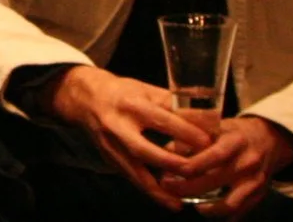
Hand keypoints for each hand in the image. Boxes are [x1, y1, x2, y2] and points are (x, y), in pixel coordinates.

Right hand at [44, 66, 210, 209]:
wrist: (84, 98)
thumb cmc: (122, 92)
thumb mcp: (145, 89)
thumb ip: (172, 105)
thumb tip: (204, 120)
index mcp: (131, 104)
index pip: (162, 120)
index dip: (186, 132)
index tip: (209, 143)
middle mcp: (118, 126)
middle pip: (144, 150)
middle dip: (171, 163)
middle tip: (195, 172)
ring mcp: (110, 145)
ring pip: (134, 170)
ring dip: (158, 189)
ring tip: (179, 202)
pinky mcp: (109, 158)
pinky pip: (131, 177)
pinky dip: (149, 190)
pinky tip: (167, 200)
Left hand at [160, 116, 292, 216]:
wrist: (269, 139)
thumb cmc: (234, 131)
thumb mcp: (215, 124)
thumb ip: (190, 134)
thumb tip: (166, 151)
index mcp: (235, 141)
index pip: (214, 156)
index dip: (191, 166)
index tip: (170, 171)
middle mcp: (247, 162)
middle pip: (216, 182)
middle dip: (187, 188)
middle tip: (168, 186)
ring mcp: (255, 181)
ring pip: (229, 204)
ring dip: (205, 208)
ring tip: (188, 202)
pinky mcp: (259, 195)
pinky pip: (239, 213)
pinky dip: (221, 215)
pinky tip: (206, 208)